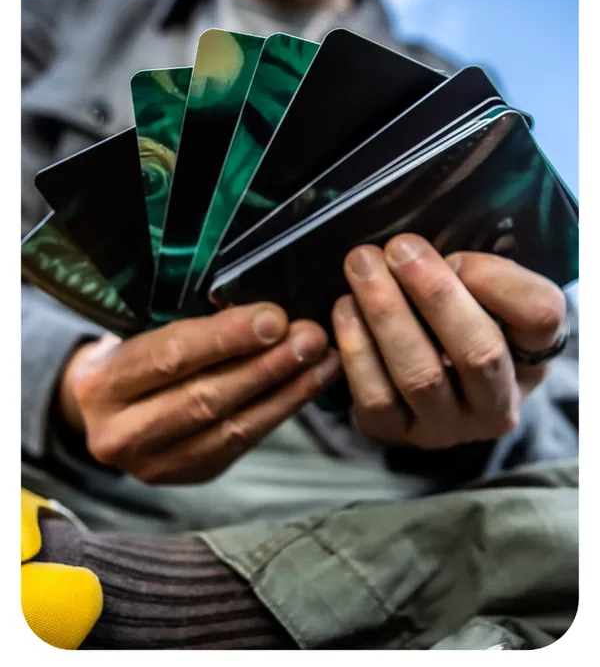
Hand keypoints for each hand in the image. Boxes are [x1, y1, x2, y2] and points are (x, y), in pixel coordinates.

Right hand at [58, 303, 339, 483]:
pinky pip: (243, 444)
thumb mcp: (143, 332)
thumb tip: (267, 316)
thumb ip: (194, 328)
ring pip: (232, 428)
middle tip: (311, 339)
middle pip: (206, 397)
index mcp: (101, 384)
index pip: (171, 356)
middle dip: (267, 366)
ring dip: (286, 392)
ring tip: (324, 361)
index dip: (227, 338)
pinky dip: (280, 411)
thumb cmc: (133, 358)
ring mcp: (154, 465)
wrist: (108, 410)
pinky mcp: (189, 476)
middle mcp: (120, 433)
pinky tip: (308, 385)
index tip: (275, 319)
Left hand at [332, 234, 565, 448]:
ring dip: (387, 313)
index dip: (498, 281)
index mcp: (531, 358)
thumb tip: (425, 261)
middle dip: (434, 294)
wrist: (422, 380)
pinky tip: (346, 309)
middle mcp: (497, 405)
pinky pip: (376, 397)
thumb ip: (471, 273)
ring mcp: (447, 428)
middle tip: (399, 249)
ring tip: (362, 266)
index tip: (455, 254)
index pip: (540, 318)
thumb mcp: (481, 296)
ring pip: (420, 375)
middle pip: (478, 351)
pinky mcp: (397, 435)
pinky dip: (357, 348)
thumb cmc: (454, 322)